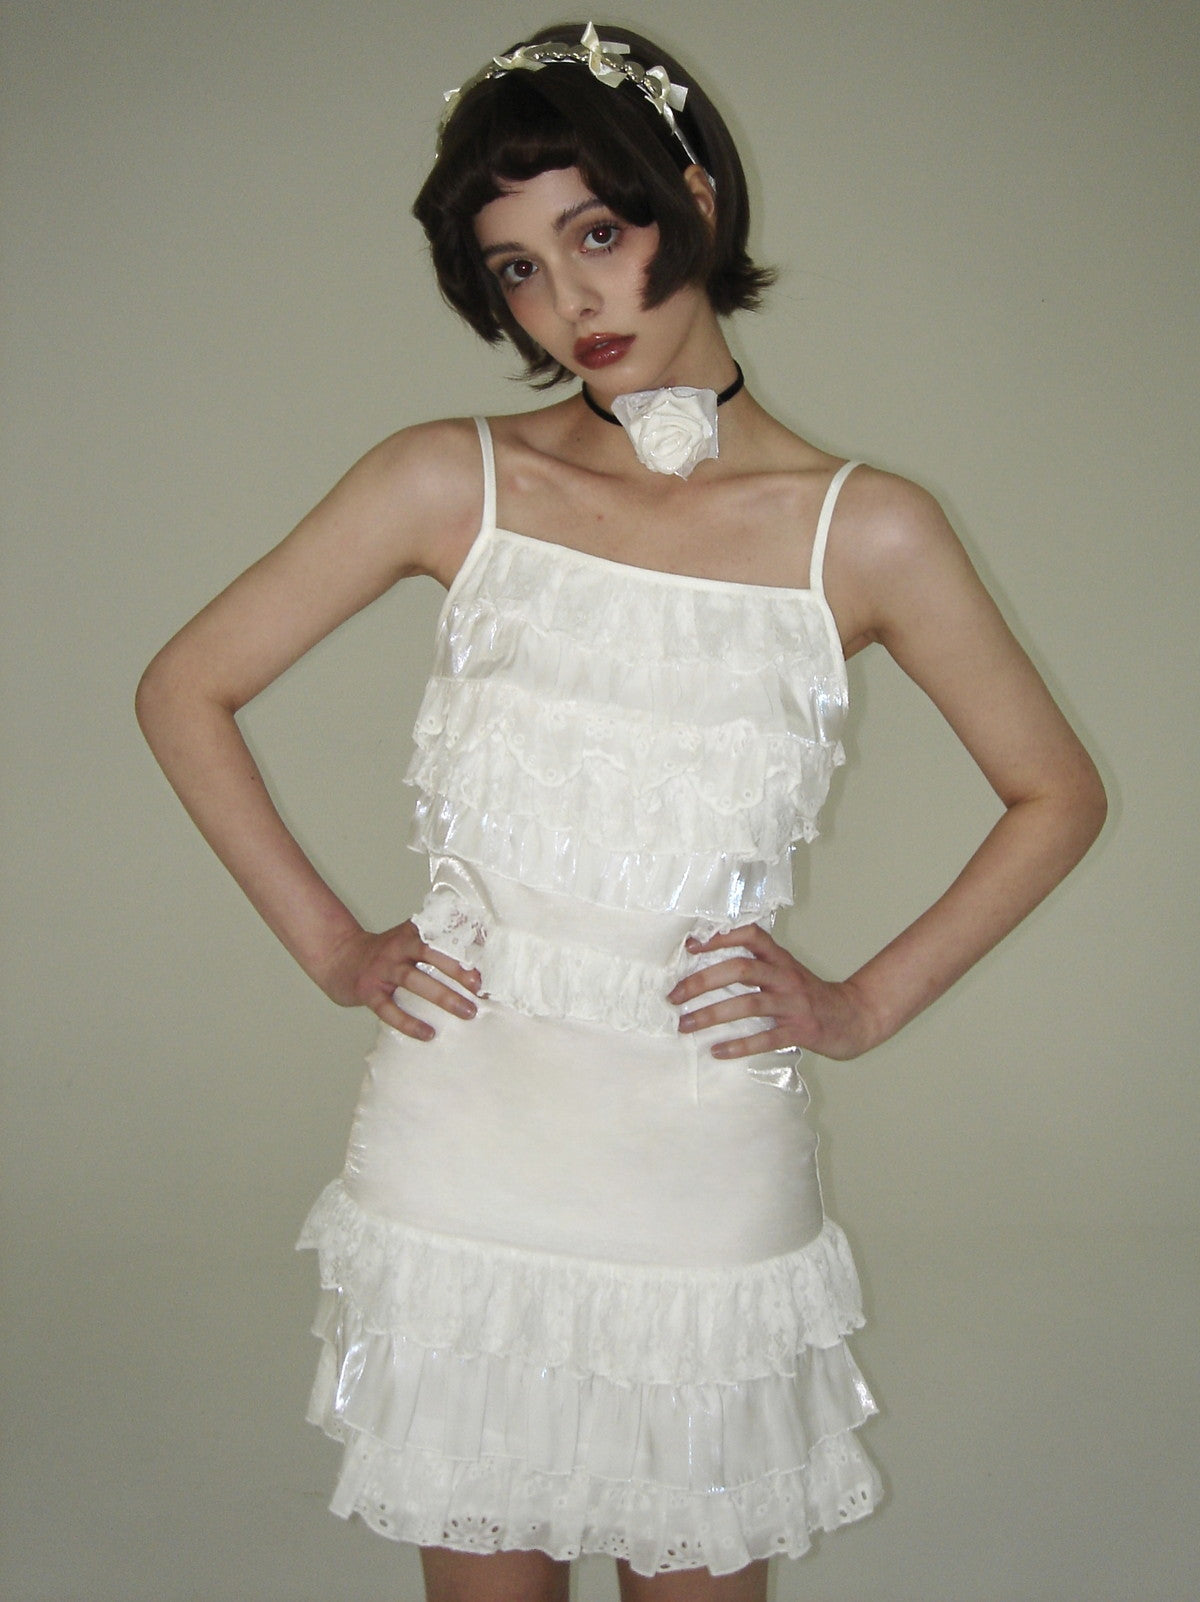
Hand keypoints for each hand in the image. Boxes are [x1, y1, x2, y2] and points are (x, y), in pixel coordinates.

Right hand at [318, 919, 480, 1040]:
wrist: (339, 958)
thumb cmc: (384, 953)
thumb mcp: (407, 938)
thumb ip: (436, 941)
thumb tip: (479, 946)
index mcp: (410, 933)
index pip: (440, 932)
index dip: (464, 940)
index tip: (488, 953)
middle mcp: (397, 948)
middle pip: (429, 953)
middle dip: (457, 969)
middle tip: (480, 986)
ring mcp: (381, 969)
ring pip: (414, 980)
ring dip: (443, 996)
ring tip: (467, 1012)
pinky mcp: (368, 991)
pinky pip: (389, 1009)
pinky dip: (409, 1022)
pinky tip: (429, 1034)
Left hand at [667, 924, 879, 1060]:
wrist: (854, 1017)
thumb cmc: (810, 996)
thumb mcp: (785, 972)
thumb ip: (756, 966)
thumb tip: (707, 966)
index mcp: (780, 959)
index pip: (750, 935)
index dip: (720, 936)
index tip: (690, 945)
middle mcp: (785, 976)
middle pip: (741, 969)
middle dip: (703, 981)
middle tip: (674, 996)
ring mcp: (793, 1003)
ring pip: (748, 1004)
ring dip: (712, 1014)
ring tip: (685, 1025)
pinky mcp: (800, 1031)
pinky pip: (766, 1038)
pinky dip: (739, 1045)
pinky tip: (716, 1051)